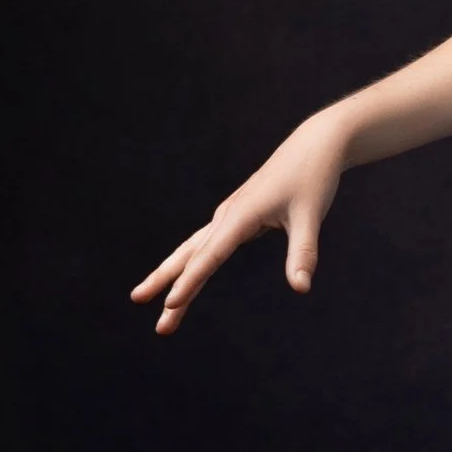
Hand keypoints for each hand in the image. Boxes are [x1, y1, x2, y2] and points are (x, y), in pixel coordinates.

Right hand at [131, 114, 349, 334]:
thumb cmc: (313, 178)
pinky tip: (188, 280)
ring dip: (174, 276)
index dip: (189, 281)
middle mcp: (227, 215)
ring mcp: (229, 215)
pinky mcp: (236, 217)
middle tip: (137, 302)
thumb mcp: (310, 216)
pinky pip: (208, 247)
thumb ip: (303, 253)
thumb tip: (301, 289)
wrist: (314, 146)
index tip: (170, 303)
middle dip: (164, 280)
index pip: (209, 256)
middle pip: (189, 254)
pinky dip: (193, 265)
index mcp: (240, 215)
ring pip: (194, 251)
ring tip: (158, 305)